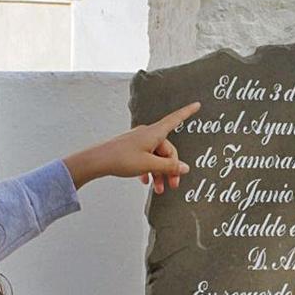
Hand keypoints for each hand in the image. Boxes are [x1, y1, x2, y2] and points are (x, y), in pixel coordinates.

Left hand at [61, 101, 201, 192]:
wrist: (97, 161)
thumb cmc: (122, 159)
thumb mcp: (149, 165)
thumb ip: (169, 166)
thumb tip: (185, 167)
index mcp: (154, 133)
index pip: (175, 119)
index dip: (187, 112)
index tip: (197, 104)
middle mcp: (148, 134)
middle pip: (167, 150)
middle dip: (171, 168)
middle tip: (173, 185)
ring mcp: (139, 141)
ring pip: (156, 157)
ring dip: (160, 173)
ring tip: (159, 190)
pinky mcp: (131, 149)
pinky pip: (146, 158)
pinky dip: (148, 170)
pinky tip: (145, 182)